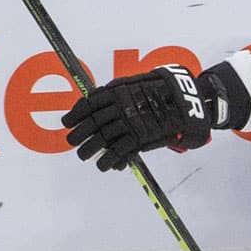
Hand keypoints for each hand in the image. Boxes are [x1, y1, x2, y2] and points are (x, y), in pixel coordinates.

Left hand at [61, 65, 210, 171]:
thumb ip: (117, 94)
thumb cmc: (161, 92)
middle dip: (78, 134)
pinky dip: (108, 160)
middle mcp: (119, 106)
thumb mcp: (135, 85)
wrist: (184, 101)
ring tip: (84, 155)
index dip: (75, 114)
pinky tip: (103, 165)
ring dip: (89, 149)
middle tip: (72, 142)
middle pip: (92, 122)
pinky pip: (118, 151)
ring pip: (101, 138)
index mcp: (117, 91)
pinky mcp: (138, 137)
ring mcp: (128, 122)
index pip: (89, 103)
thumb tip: (97, 103)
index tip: (66, 122)